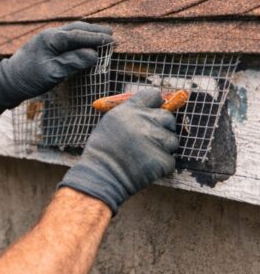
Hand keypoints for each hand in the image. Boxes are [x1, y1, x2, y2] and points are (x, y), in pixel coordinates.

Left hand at [0, 22, 113, 113]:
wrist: (6, 82)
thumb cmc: (28, 78)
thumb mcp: (52, 73)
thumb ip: (73, 62)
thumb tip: (93, 54)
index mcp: (51, 39)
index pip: (79, 35)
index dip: (98, 38)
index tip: (113, 41)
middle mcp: (50, 34)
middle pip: (78, 28)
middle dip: (96, 31)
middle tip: (113, 34)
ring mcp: (47, 38)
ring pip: (72, 31)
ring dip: (88, 33)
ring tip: (103, 36)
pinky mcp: (45, 45)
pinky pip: (67, 37)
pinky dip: (79, 38)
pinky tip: (85, 43)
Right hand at [58, 89, 178, 213]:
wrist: (101, 177)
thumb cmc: (103, 151)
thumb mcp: (110, 123)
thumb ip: (131, 114)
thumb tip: (153, 108)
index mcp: (129, 110)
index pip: (154, 96)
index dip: (155, 105)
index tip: (153, 112)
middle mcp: (144, 121)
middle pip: (168, 117)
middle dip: (163, 128)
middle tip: (148, 139)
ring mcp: (155, 140)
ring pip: (173, 139)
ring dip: (163, 147)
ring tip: (143, 155)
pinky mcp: (163, 159)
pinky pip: (170, 159)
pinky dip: (161, 164)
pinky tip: (145, 167)